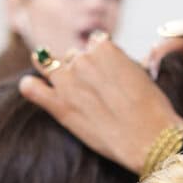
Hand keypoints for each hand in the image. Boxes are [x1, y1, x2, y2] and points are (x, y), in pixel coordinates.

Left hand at [20, 34, 182, 172]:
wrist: (149, 138)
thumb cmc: (152, 107)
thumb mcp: (140, 72)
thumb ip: (120, 61)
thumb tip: (109, 61)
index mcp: (104, 47)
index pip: (96, 43)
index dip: (102, 59)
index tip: (109, 74)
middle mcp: (83, 59)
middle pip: (74, 56)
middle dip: (83, 69)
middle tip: (97, 91)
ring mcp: (67, 81)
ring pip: (51, 65)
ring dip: (58, 74)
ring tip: (68, 88)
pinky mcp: (58, 105)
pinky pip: (31, 88)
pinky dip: (31, 86)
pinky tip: (33, 87)